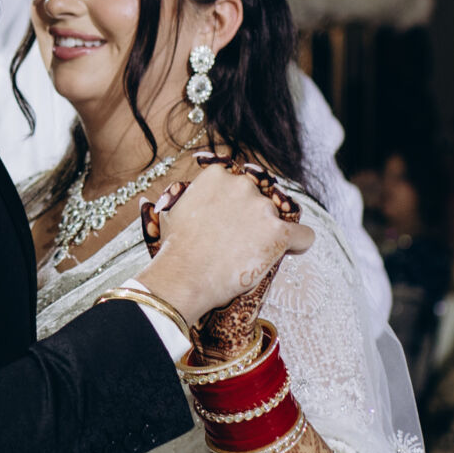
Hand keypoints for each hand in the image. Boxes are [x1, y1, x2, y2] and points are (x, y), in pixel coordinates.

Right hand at [137, 160, 312, 330]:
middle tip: (239, 242)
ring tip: (252, 254)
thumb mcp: (171, 212)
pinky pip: (304, 235)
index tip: (232, 221)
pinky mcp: (279, 233)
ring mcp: (262, 208)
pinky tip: (292, 250)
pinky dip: (300, 243)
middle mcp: (243, 185)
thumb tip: (149, 198)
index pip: (241, 182)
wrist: (183, 277)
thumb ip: (181, 199)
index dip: (239, 203)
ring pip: (281, 217)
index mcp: (218, 175)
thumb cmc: (174, 249)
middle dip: (254, 218)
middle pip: (261, 199)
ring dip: (270, 232)